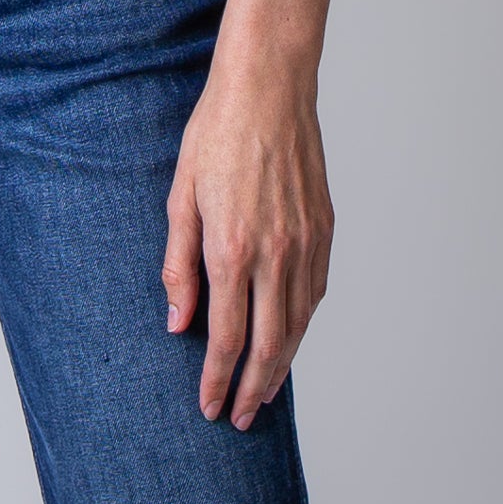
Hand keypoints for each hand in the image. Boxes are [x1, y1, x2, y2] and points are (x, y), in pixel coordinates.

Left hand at [162, 59, 333, 429]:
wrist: (269, 85)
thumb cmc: (217, 131)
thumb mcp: (180, 194)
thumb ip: (179, 262)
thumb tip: (177, 320)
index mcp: (233, 248)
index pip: (227, 338)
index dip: (218, 380)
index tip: (210, 407)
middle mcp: (276, 254)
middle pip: (269, 345)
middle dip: (253, 390)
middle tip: (241, 418)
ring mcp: (306, 242)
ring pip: (298, 325)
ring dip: (282, 365)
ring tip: (265, 391)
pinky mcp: (324, 227)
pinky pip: (316, 292)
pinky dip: (303, 324)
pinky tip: (290, 336)